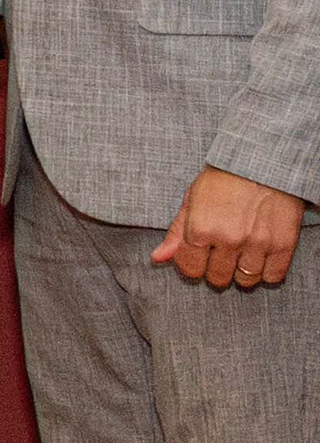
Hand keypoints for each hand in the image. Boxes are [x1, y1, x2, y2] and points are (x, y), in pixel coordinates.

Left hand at [151, 164, 307, 289]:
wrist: (264, 162)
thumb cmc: (223, 178)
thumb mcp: (192, 199)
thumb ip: (176, 232)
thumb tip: (158, 258)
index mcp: (201, 228)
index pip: (190, 269)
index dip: (192, 264)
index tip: (198, 256)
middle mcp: (229, 239)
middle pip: (218, 278)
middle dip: (215, 270)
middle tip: (220, 255)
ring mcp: (258, 243)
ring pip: (245, 280)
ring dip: (241, 273)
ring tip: (240, 256)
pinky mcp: (284, 245)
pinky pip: (273, 276)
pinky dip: (266, 273)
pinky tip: (260, 259)